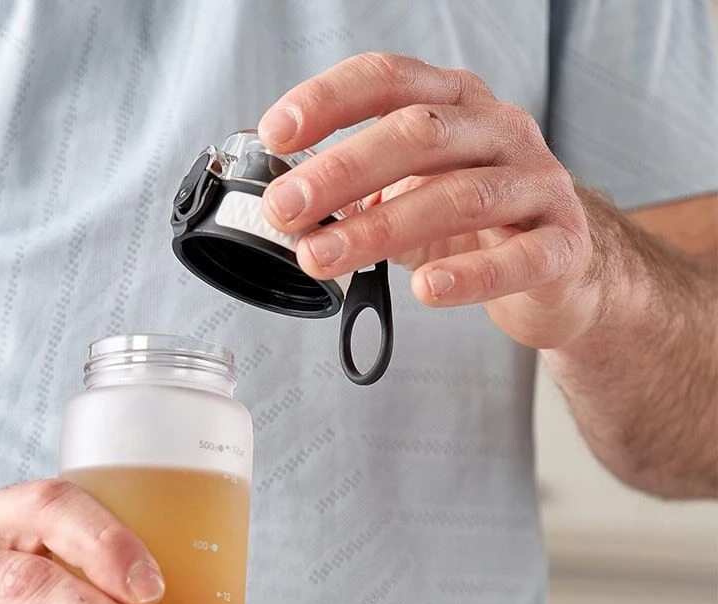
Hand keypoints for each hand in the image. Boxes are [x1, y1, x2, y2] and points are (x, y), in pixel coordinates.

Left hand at [258, 53, 600, 347]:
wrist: (563, 269)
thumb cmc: (475, 225)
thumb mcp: (408, 195)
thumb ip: (355, 196)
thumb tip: (287, 209)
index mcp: (454, 105)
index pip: (389, 80)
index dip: (329, 100)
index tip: (275, 132)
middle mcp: (498, 131)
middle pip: (418, 133)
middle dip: (341, 170)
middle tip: (284, 208)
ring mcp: (535, 185)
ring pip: (458, 197)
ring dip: (379, 229)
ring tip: (323, 257)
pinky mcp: (561, 245)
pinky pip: (520, 258)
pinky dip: (471, 276)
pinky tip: (429, 290)